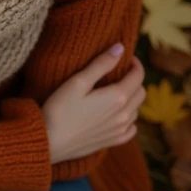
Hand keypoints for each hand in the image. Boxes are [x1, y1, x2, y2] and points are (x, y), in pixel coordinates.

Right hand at [41, 48, 144, 163]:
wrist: (48, 142)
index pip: (138, 76)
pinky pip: (131, 129)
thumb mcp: (78, 82)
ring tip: (116, 91)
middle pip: (141, 92)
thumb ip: (101, 64)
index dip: (135, 64)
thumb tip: (120, 48)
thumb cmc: (59, 110)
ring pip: (136, 110)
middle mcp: (124, 115)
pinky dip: (129, 119)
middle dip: (134, 80)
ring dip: (131, 98)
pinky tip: (117, 115)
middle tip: (120, 73)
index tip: (126, 58)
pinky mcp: (112, 142)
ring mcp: (119, 130)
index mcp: (117, 97)